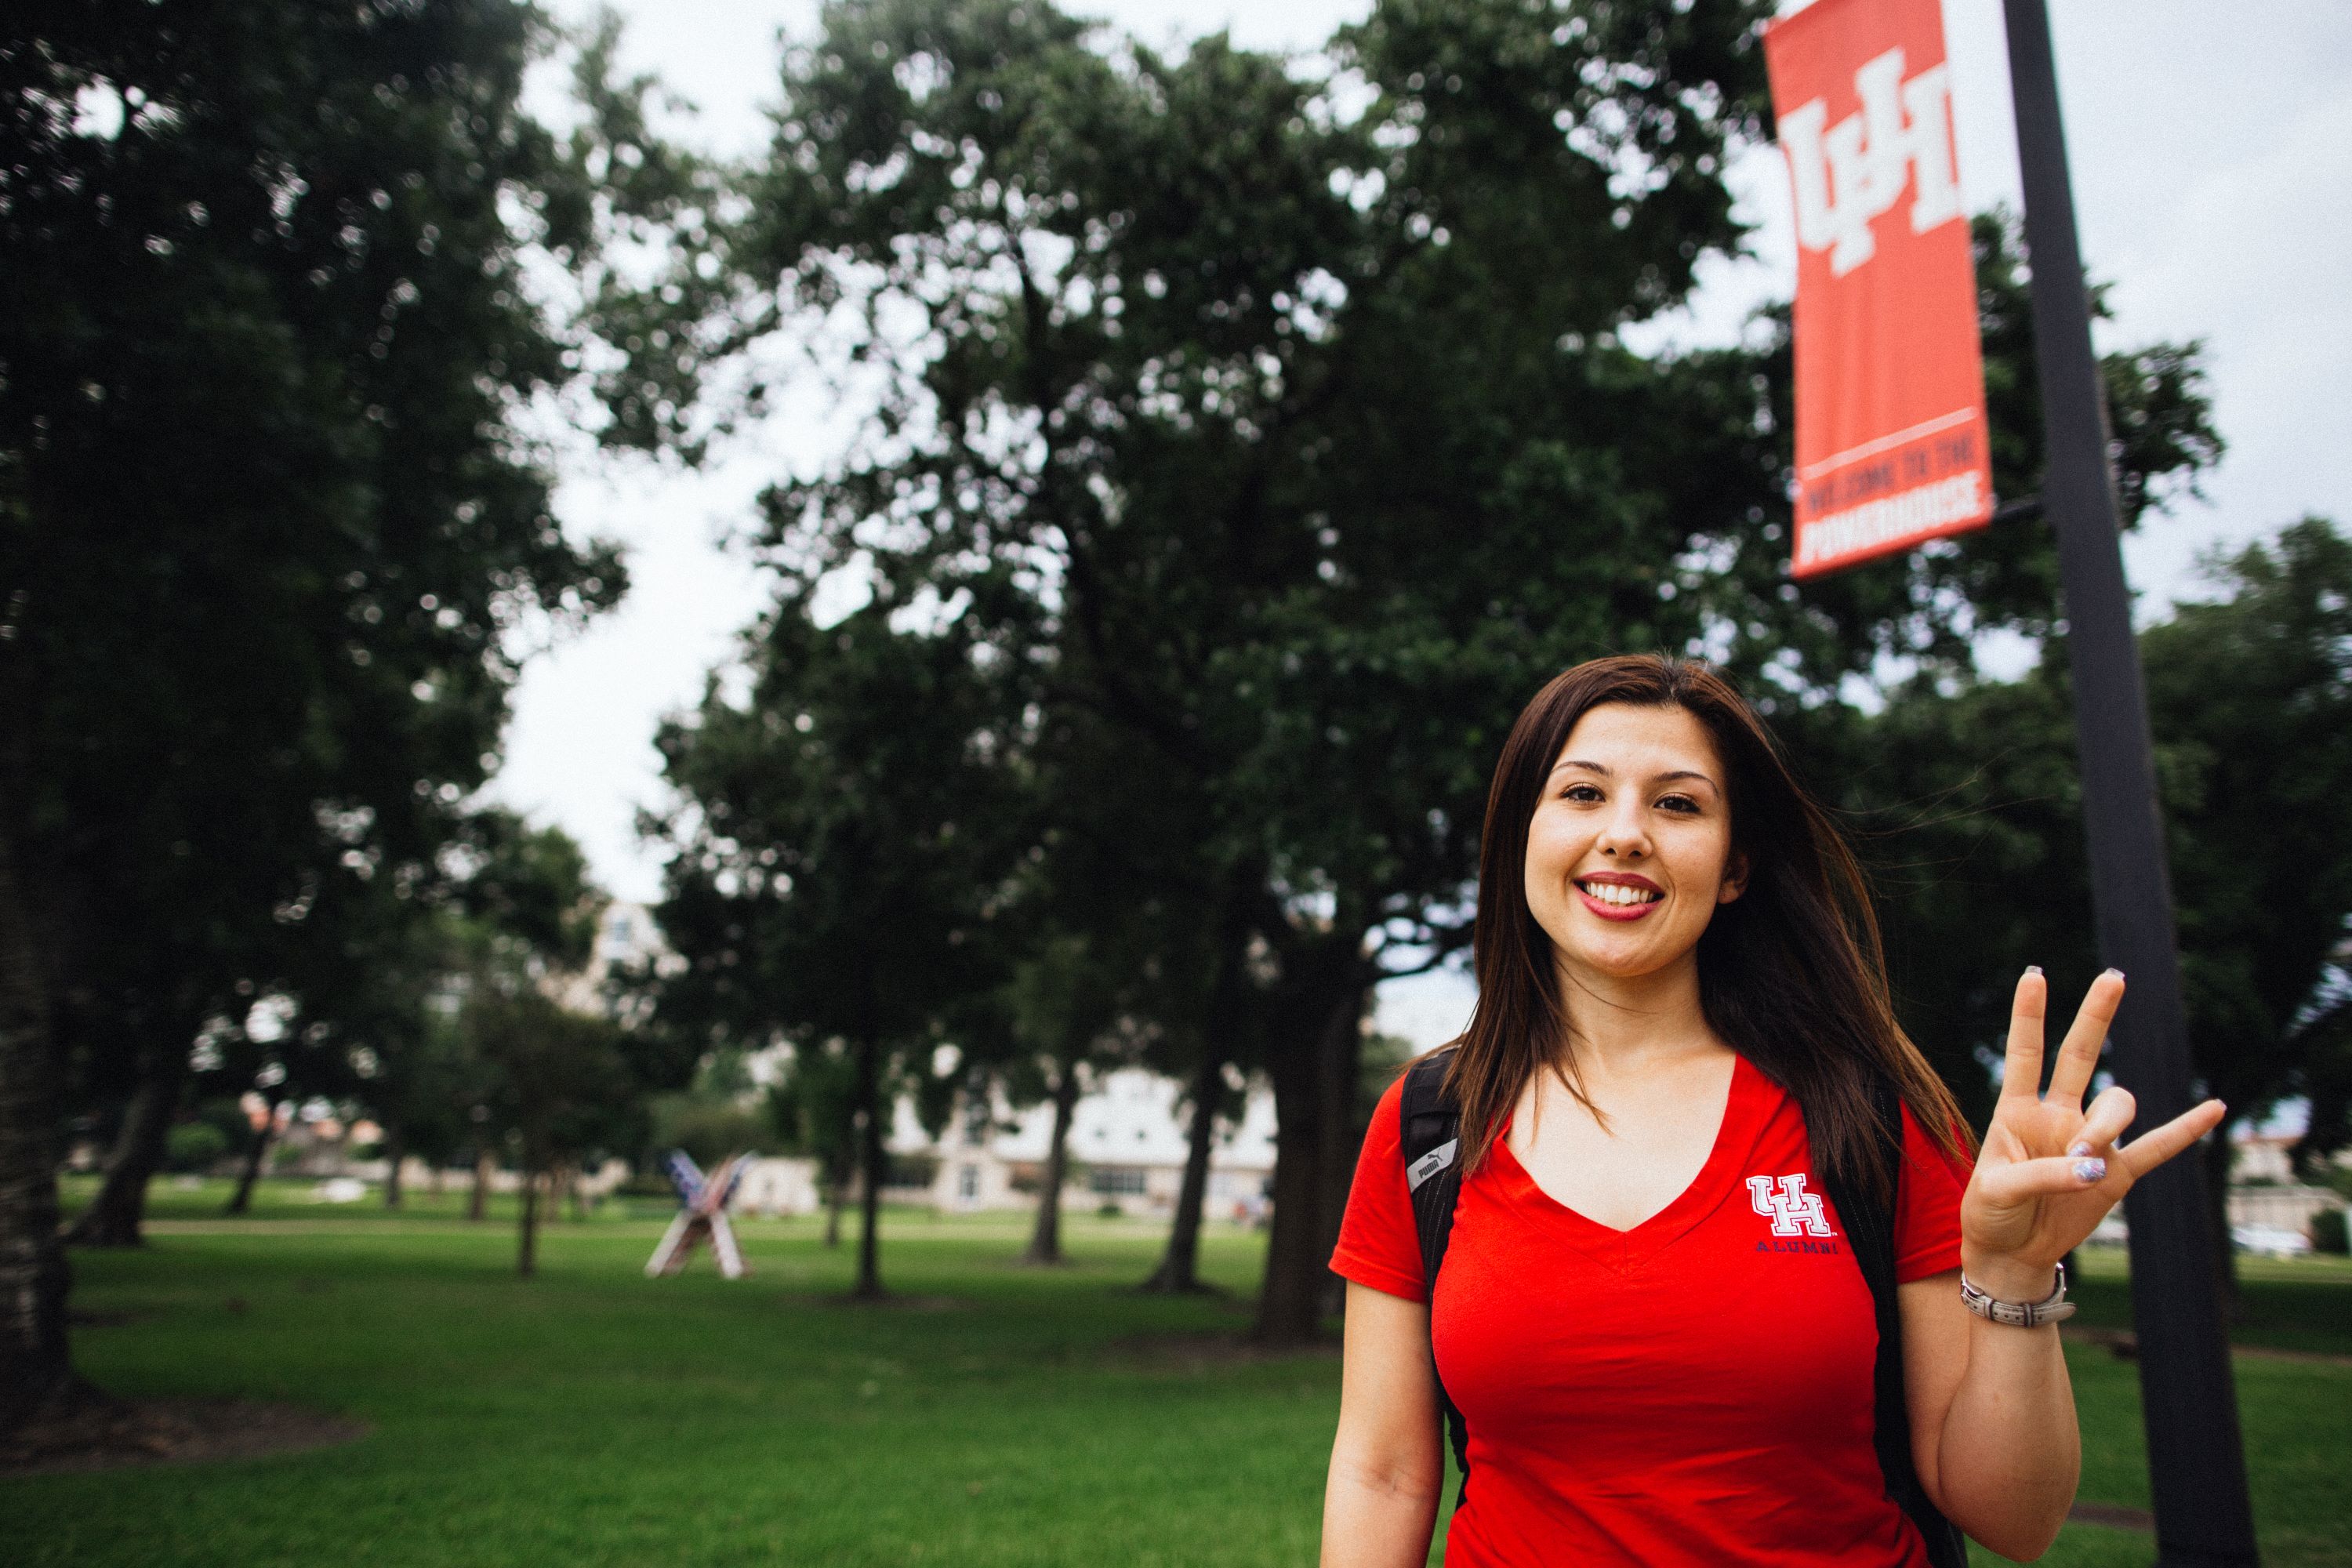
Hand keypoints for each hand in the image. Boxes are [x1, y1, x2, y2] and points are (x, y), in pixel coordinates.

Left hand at [1959, 967, 2225, 1296]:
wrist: (2011, 1253)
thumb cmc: (1991, 1214)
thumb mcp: (1998, 1191)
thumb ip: (2042, 1174)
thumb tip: (2095, 1164)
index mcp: (2017, 1111)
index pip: (2025, 1054)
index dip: (2029, 1015)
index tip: (2034, 974)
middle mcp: (2058, 1117)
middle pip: (2080, 1055)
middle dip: (2095, 1016)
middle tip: (2113, 978)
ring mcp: (2091, 1142)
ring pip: (2117, 1107)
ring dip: (2108, 1125)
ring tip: (2087, 1158)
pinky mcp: (2117, 1174)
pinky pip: (2158, 1147)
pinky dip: (2186, 1129)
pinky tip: (2216, 1107)